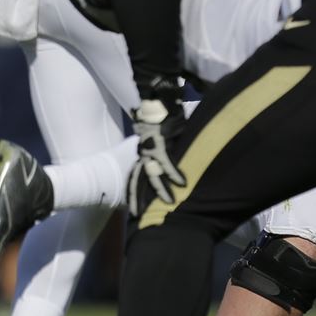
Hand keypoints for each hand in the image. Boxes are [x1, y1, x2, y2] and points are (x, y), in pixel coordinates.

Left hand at [127, 98, 187, 214]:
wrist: (156, 100)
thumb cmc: (161, 117)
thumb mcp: (161, 137)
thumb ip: (164, 150)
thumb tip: (172, 158)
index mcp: (143, 153)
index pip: (136, 175)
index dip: (134, 190)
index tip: (133, 205)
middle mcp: (144, 153)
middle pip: (138, 179)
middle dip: (137, 197)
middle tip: (137, 214)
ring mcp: (152, 150)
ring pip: (153, 174)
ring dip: (160, 190)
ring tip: (168, 203)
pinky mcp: (162, 144)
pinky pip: (168, 162)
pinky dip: (174, 173)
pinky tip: (182, 184)